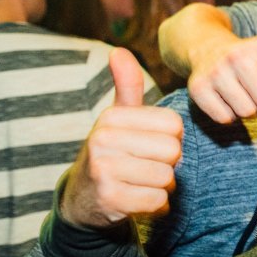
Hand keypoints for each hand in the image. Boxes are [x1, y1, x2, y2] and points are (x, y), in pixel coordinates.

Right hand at [60, 49, 183, 228]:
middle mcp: (103, 140)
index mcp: (111, 117)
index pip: (173, 125)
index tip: (149, 145)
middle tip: (145, 167)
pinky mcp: (110, 199)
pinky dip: (156, 206)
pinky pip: (158, 201)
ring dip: (161, 186)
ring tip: (139, 183)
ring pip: (167, 178)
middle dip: (168, 164)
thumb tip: (120, 50)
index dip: (170, 139)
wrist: (83, 199)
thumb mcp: (117, 118)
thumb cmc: (111, 152)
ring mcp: (104, 170)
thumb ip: (126, 86)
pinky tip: (137, 199)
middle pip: (173, 151)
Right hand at [187, 26, 256, 122]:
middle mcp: (237, 57)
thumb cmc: (253, 57)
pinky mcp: (198, 89)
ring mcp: (215, 72)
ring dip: (249, 110)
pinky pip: (224, 118)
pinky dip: (229, 115)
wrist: (208, 49)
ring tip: (246, 95)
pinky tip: (229, 99)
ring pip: (246, 112)